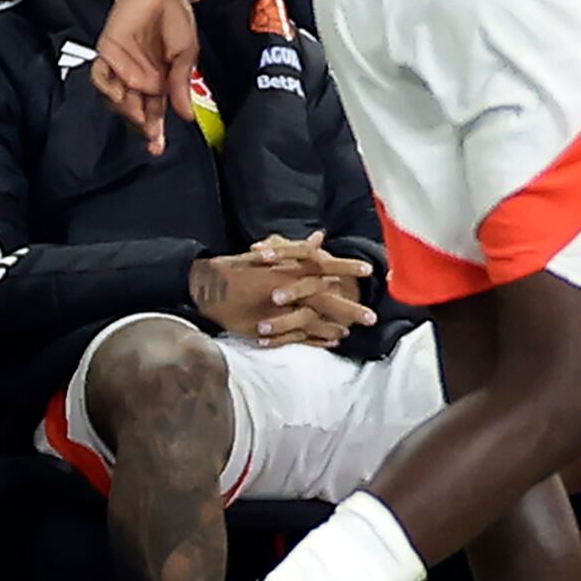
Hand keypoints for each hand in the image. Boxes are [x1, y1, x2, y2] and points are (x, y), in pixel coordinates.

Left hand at [93, 0, 201, 152]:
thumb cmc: (178, 18)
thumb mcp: (186, 56)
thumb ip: (181, 85)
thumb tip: (186, 116)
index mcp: (161, 80)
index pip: (156, 112)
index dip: (156, 132)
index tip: (158, 148)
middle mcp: (140, 77)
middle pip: (136, 110)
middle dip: (141, 126)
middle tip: (150, 136)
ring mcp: (123, 66)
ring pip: (117, 99)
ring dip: (126, 110)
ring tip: (138, 113)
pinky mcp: (107, 52)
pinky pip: (101, 77)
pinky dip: (107, 88)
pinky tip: (119, 92)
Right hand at [192, 232, 378, 349]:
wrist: (208, 286)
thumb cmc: (240, 267)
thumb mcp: (269, 254)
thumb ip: (298, 249)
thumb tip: (320, 238)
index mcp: (287, 268)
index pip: (323, 266)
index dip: (346, 268)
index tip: (369, 271)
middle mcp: (287, 288)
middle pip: (325, 299)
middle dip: (349, 309)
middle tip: (372, 318)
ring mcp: (278, 310)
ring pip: (314, 320)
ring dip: (334, 327)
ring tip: (351, 333)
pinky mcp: (269, 327)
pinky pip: (297, 336)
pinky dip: (315, 339)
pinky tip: (330, 342)